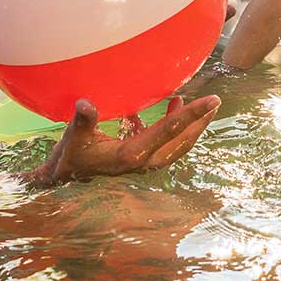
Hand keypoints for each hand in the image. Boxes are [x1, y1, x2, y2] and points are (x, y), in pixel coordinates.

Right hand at [31, 95, 220, 183]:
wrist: (65, 179)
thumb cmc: (70, 156)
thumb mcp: (73, 138)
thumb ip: (83, 120)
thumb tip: (85, 103)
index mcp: (133, 154)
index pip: (170, 131)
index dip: (192, 114)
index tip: (212, 101)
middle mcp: (144, 160)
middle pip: (182, 140)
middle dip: (199, 122)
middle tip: (215, 102)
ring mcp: (143, 161)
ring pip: (176, 143)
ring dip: (191, 125)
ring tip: (202, 105)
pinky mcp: (139, 158)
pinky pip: (165, 142)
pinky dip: (172, 125)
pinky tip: (171, 104)